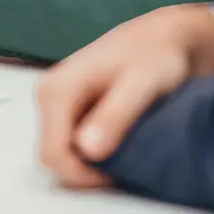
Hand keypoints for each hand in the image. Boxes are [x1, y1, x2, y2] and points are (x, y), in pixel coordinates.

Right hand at [36, 5, 213, 188]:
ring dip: (91, 161)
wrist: (164, 38)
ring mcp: (56, 101)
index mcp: (57, 89)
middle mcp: (49, 94)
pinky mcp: (67, 107)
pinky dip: (93, 151)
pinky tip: (120, 138)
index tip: (121, 172)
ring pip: (62, 152)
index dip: (85, 175)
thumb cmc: (156, 55)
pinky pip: (71, 143)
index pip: (54, 155)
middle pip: (54, 156)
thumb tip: (87, 149)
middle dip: (86, 170)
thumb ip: (115, 115)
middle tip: (127, 160)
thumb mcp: (143, 84)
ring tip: (127, 145)